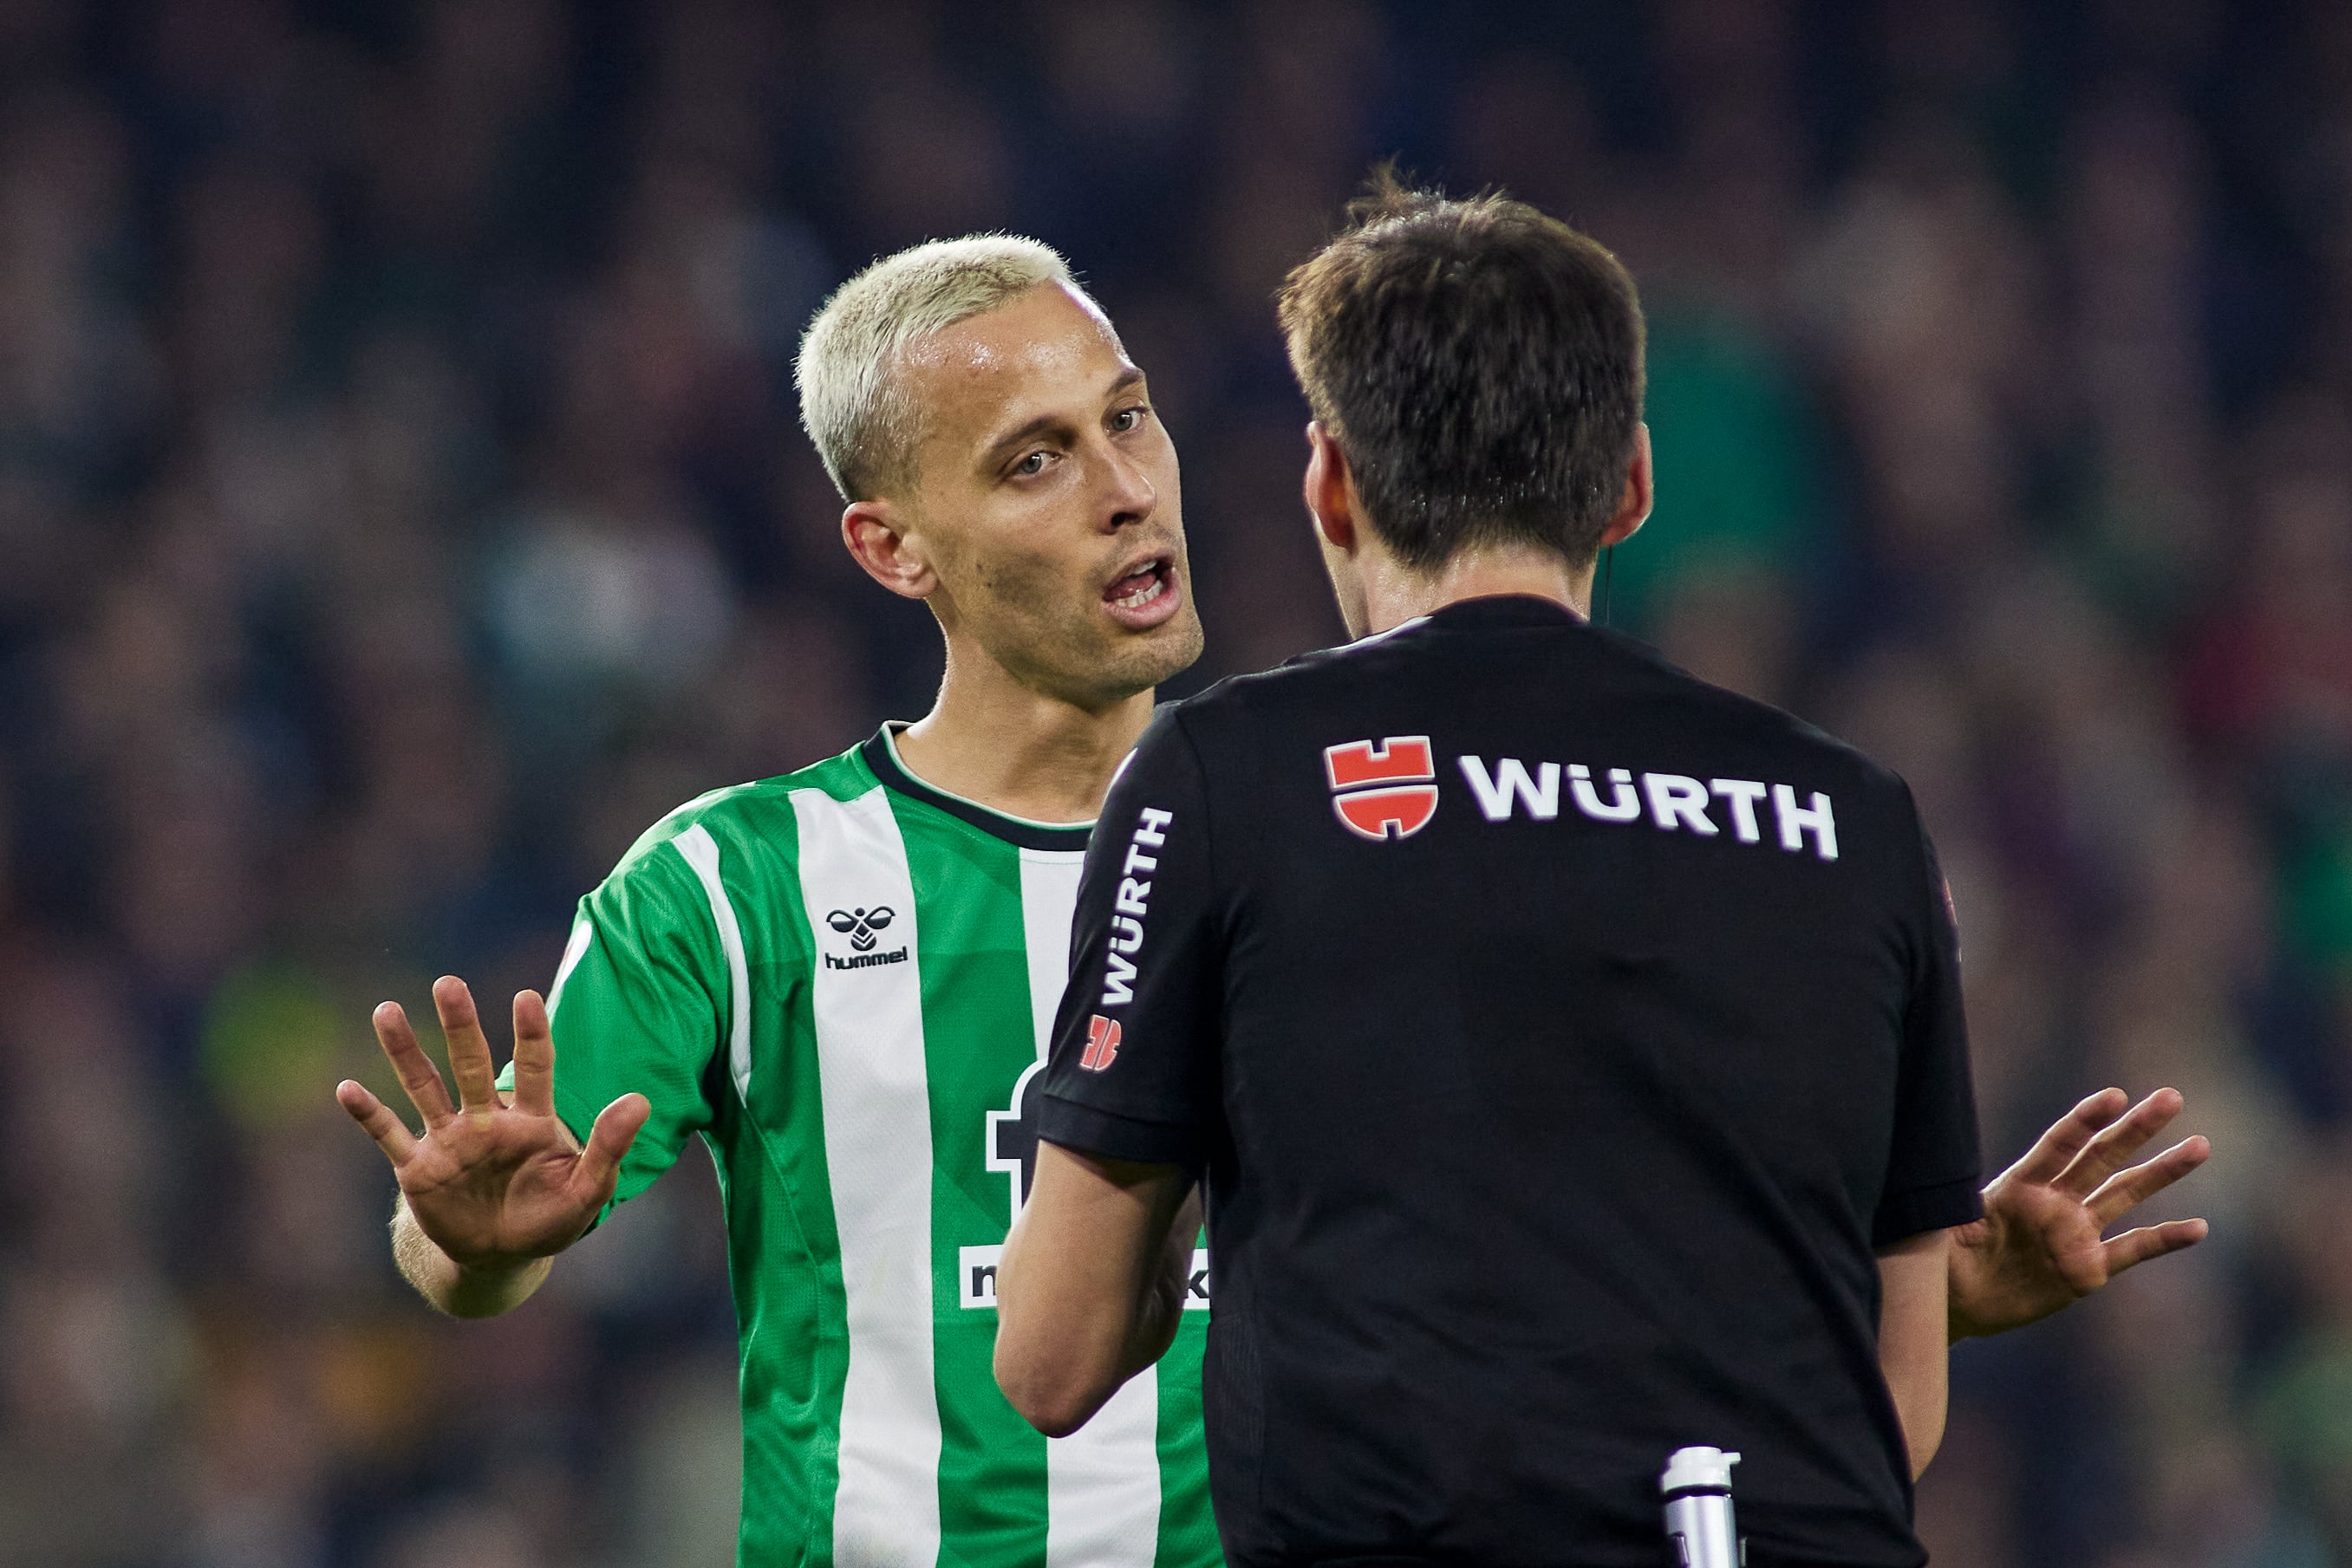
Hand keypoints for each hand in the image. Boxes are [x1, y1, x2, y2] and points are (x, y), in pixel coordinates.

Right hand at [336, 975, 649, 1273]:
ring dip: (406, 1052)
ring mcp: (451, 1141)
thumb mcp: (588, 1189)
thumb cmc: (551, 1218)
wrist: (501, 1258)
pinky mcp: (420, 1169)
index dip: (530, 1035)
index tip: (525, 998)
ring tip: (386, 1009)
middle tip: (448, 983)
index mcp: (533, 1121)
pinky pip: (391, 1136)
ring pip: (425, 1087)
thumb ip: (608, 1146)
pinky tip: (347, 1088)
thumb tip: (641, 1100)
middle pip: (472, 1065)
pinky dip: (370, 1115)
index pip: (535, 1068)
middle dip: (460, 1026)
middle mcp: (488, 1121)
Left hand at [1947, 1086, 2209, 1339]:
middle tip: (2172, 1097)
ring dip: (2162, 1171)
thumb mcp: (1940, 1228)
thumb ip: (1952, 1210)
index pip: (2058, 1144)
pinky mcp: (2086, 1270)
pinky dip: (2165, 1239)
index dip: (2085, 1120)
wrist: (1955, 1300)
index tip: (2115, 1096)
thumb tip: (1942, 1191)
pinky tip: (2198, 1227)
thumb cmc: (1938, 1257)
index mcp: (2018, 1185)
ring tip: (2199, 1145)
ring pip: (2125, 1194)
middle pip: (2102, 1157)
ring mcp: (2073, 1233)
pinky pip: (2132, 1250)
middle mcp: (2053, 1202)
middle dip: (2136, 1128)